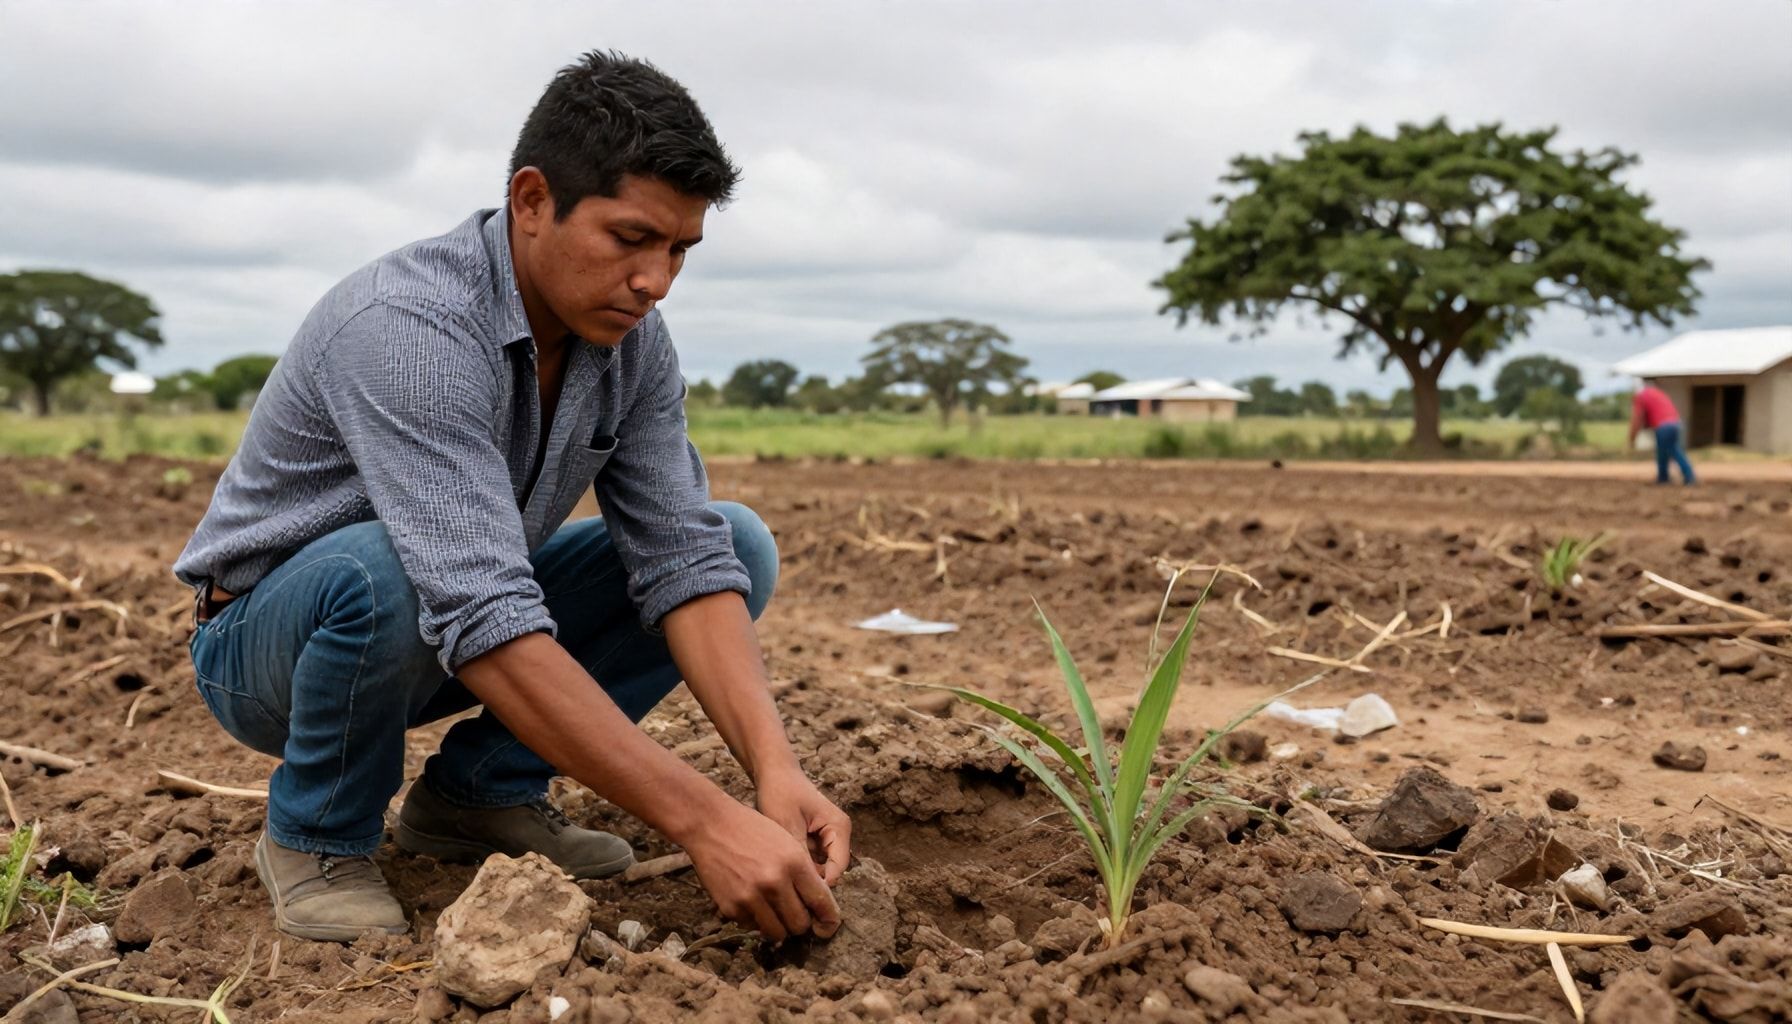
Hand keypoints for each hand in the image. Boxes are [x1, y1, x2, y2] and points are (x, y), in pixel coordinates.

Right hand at [681, 798, 841, 941]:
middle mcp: (775, 882)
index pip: (821, 902)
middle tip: (793, 914)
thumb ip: (803, 872)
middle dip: (800, 923)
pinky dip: (754, 920)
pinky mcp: (731, 906)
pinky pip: (751, 927)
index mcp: (795, 862)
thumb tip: (816, 905)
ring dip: (778, 926)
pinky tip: (750, 901)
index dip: (828, 919)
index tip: (827, 927)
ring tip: (773, 912)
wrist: (711, 824)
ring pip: (777, 933)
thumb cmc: (752, 829)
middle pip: (800, 925)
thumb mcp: (787, 842)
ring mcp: (752, 896)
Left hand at [754, 768, 852, 884]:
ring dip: (802, 872)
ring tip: (779, 875)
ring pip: (819, 868)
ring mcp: (827, 837)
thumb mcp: (788, 826)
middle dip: (810, 880)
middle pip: (830, 870)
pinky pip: (810, 860)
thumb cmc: (780, 793)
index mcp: (839, 828)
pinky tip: (779, 865)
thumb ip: (800, 856)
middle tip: (784, 889)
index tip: (797, 897)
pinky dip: (796, 864)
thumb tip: (805, 887)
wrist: (773, 772)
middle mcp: (838, 834)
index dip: (820, 886)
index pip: (838, 869)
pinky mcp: (815, 839)